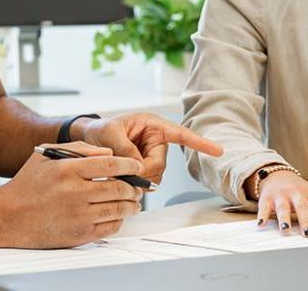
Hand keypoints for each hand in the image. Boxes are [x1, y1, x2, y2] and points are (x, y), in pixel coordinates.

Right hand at [0, 142, 143, 247]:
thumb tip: (108, 152)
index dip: (129, 165)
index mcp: (67, 170)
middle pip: (119, 188)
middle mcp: (74, 193)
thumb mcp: (47, 155)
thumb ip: (79, 149)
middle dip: (134, 187)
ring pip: (118, 209)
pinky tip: (116, 216)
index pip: (111, 165)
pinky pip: (109, 228)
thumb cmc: (27, 184)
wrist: (7, 217)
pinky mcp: (78, 235)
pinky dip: (118, 221)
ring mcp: (77, 216)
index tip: (136, 167)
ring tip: (133, 202)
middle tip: (137, 186)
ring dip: (131, 205)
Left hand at [77, 113, 223, 183]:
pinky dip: (136, 182)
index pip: (180, 134)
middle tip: (122, 169)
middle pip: (160, 164)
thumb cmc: (101, 130)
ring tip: (119, 168)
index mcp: (153, 125)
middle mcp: (156, 140)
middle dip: (142, 171)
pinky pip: (149, 180)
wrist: (90, 139)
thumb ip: (125, 150)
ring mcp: (152, 155)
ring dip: (138, 178)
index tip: (218, 151)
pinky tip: (123, 175)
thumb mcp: (110, 134)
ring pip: (155, 176)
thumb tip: (139, 168)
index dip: (200, 143)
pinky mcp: (147, 167)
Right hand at [253, 171, 307, 236]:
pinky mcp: (267, 198)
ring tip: (285, 229)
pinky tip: (261, 224)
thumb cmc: (300, 190)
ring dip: (283, 218)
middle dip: (305, 219)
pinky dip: (262, 215)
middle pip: (301, 206)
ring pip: (282, 207)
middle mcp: (296, 193)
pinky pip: (264, 207)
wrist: (278, 175)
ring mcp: (281, 195)